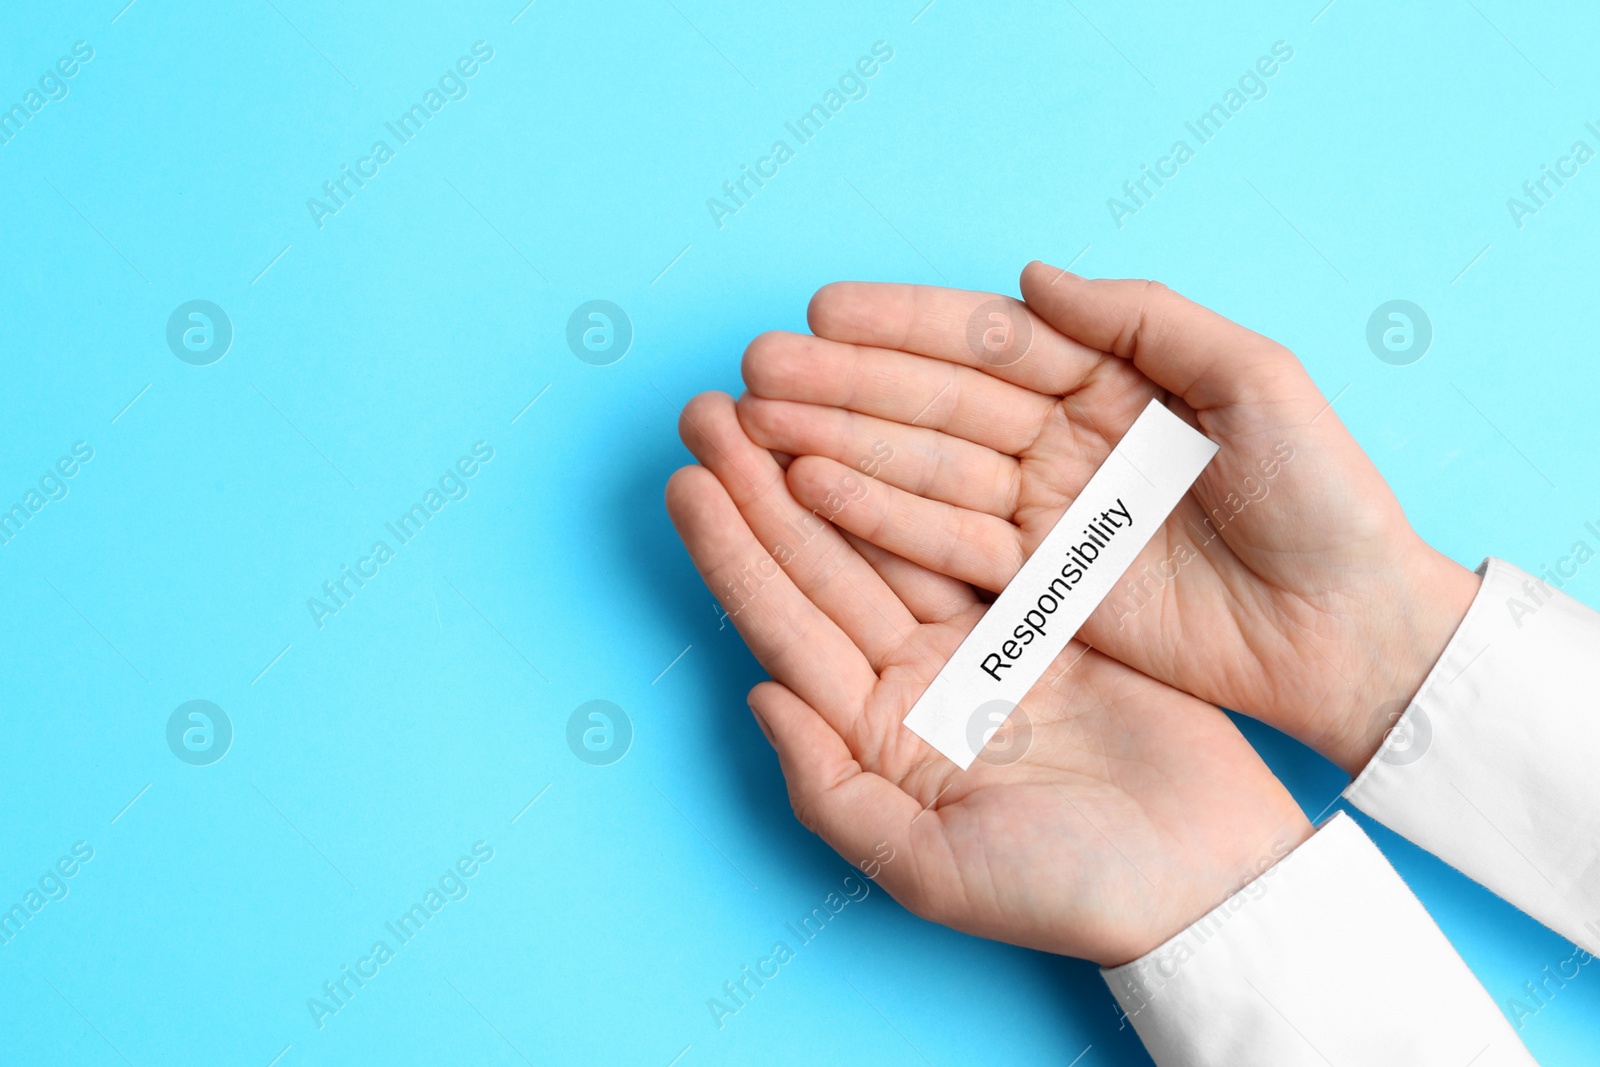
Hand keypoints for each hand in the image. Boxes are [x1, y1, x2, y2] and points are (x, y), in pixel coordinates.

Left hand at [666, 391, 1310, 965]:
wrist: (1207, 874)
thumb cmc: (1073, 890)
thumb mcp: (930, 866)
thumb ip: (831, 791)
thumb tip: (756, 699)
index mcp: (875, 739)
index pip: (786, 632)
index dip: (732, 557)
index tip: (686, 483)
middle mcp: (912, 683)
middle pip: (821, 569)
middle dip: (759, 490)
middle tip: (708, 410)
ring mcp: (975, 642)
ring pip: (883, 537)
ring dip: (827, 467)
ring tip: (772, 398)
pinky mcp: (1041, 612)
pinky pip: (968, 533)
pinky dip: (922, 482)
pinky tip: (879, 427)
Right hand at [731, 267, 1480, 774]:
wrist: (1348, 628)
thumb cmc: (1322, 495)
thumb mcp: (1255, 380)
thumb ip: (1145, 320)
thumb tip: (1031, 275)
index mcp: (1114, 378)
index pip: (991, 339)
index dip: (907, 323)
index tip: (825, 310)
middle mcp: (1067, 439)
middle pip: (939, 402)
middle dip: (849, 383)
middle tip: (760, 369)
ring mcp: (1048, 512)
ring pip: (926, 467)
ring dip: (843, 444)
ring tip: (761, 425)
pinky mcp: (1040, 584)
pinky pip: (946, 541)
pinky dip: (880, 517)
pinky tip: (814, 490)